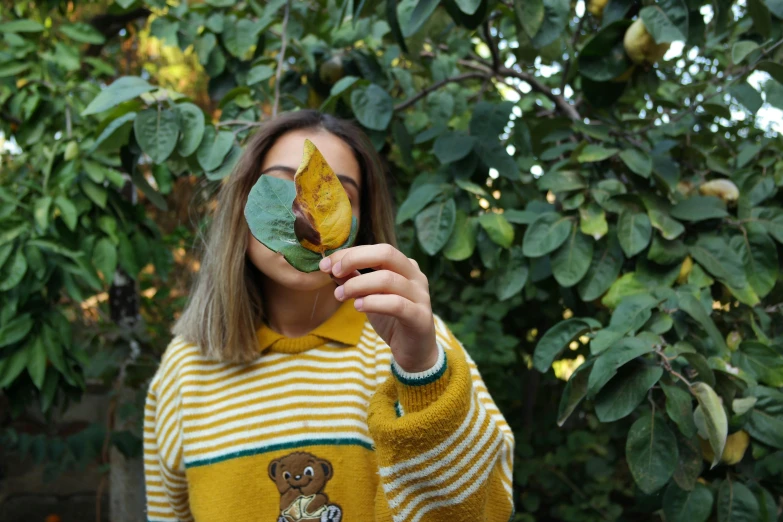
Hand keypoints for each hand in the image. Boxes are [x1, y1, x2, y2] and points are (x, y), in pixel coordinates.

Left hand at [319, 244, 438, 372]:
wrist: (415, 351)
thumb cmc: (392, 320)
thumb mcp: (369, 296)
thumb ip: (354, 280)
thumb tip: (330, 267)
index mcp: (405, 267)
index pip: (377, 249)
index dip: (350, 253)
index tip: (326, 264)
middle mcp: (416, 276)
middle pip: (386, 254)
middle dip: (355, 259)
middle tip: (334, 272)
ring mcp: (421, 296)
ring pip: (388, 279)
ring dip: (357, 285)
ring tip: (340, 295)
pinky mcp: (420, 317)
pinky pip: (396, 304)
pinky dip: (373, 303)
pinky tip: (357, 307)